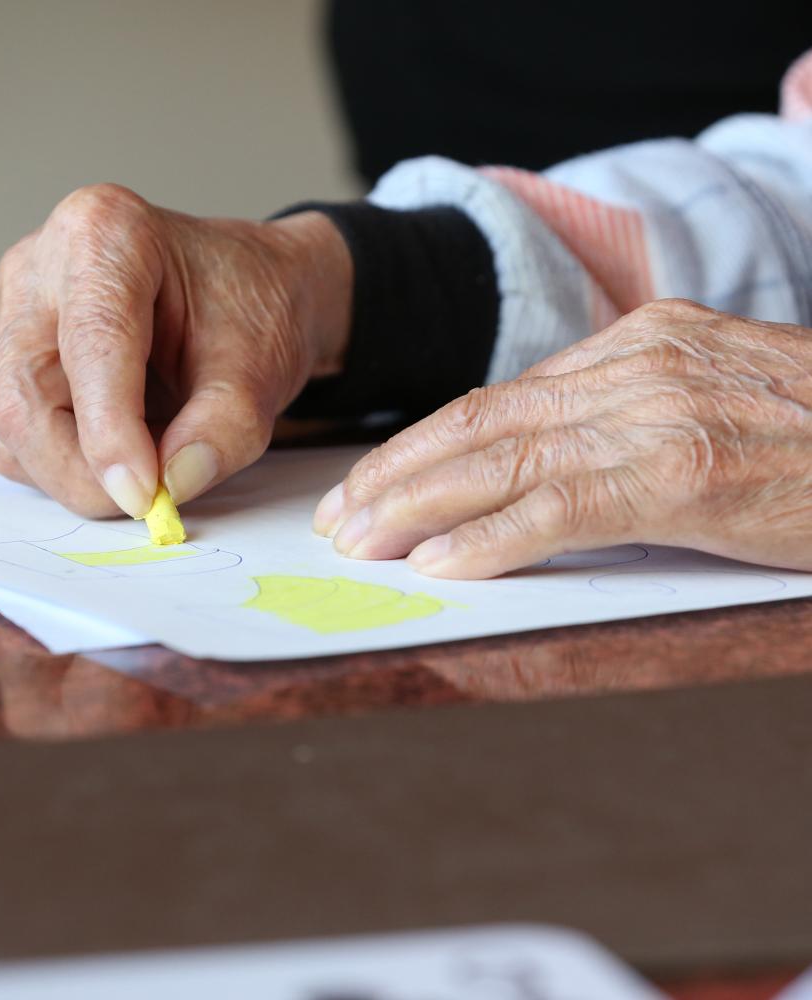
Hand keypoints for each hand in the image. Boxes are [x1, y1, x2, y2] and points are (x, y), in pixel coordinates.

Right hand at [0, 184, 350, 516]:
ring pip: (7, 425)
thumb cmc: (250, 310)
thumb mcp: (260, 371)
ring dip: (72, 471)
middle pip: (21, 394)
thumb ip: (223, 432)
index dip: (111, 435)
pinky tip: (115, 441)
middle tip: (148, 503)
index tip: (145, 497)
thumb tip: (171, 486)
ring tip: (147, 457)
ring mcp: (7, 308)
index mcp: (105, 234)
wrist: (244, 292)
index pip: (90, 347)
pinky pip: (9, 433)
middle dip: (80, 471)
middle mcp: (37, 264)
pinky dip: (60, 462)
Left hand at [314, 299, 811, 577]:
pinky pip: (560, 509)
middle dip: (395, 475)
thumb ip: (620, 412)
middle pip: (479, 424)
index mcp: (633, 345)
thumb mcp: (702, 393)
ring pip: (501, 462)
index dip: (419, 445)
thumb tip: (538, 455)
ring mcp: (656, 417)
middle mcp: (632, 369)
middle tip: (339, 517)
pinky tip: (439, 563)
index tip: (369, 482)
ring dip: (416, 507)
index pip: (495, 399)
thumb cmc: (807, 429)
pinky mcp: (684, 475)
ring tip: (361, 541)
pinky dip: (490, 539)